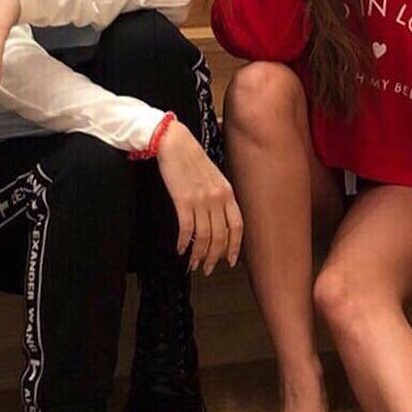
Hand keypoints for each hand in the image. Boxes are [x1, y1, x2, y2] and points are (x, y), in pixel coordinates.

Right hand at [156, 119, 243, 272]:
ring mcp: (201, 199)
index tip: (230, 261)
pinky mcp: (183, 200)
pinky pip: (186, 229)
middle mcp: (217, 197)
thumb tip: (217, 218)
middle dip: (214, 257)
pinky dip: (184, 243)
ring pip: (204, 236)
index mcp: (227, 192)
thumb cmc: (191, 159)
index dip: (235, 246)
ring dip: (198, 254)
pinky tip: (180, 249)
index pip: (237, 225)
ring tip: (193, 264)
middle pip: (220, 236)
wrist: (174, 142)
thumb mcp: (213, 176)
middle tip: (207, 269)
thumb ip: (218, 196)